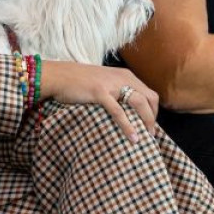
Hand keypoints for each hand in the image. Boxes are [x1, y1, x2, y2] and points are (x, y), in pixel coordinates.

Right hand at [39, 60, 157, 142]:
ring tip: (146, 138)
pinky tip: (133, 137)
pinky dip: (128, 126)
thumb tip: (129, 110)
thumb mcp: (105, 82)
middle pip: (149, 98)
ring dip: (146, 121)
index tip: (150, 126)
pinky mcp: (100, 92)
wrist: (60, 76)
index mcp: (126, 75)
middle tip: (150, 134)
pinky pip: (119, 111)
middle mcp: (123, 77)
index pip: (150, 94)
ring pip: (139, 103)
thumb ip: (118, 90)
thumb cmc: (80, 82)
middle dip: (153, 118)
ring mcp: (112, 84)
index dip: (154, 111)